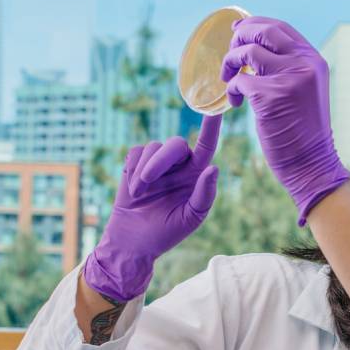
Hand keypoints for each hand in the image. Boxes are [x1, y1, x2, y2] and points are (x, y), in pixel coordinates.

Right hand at [82, 116, 221, 301]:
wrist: (133, 241)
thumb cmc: (166, 232)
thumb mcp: (191, 217)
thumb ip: (205, 194)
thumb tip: (214, 168)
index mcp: (196, 175)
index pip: (207, 145)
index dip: (212, 126)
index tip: (217, 108)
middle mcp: (178, 165)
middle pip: (175, 143)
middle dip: (161, 159)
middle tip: (147, 179)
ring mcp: (156, 163)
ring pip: (153, 147)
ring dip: (144, 171)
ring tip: (140, 193)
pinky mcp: (135, 163)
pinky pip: (135, 151)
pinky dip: (132, 170)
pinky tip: (133, 188)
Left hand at [222, 16, 349, 223]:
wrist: (311, 162)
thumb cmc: (302, 130)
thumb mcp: (304, 89)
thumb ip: (289, 68)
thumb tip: (255, 47)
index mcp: (313, 60)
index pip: (280, 28)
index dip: (254, 24)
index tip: (236, 30)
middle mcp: (305, 64)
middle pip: (263, 31)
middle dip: (239, 37)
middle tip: (230, 55)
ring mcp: (289, 78)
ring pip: (248, 51)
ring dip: (230, 63)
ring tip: (229, 81)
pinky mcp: (272, 96)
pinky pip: (240, 80)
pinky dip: (232, 90)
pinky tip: (237, 104)